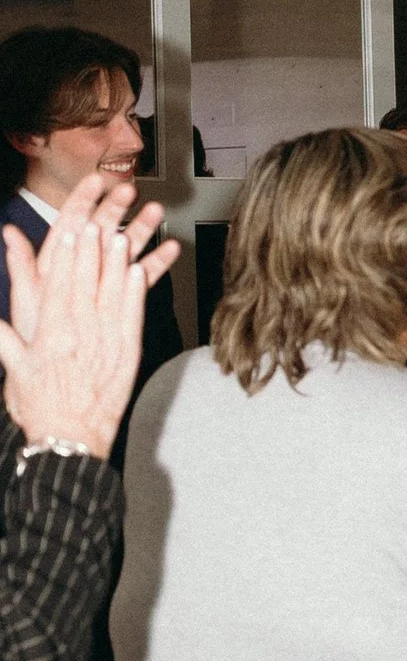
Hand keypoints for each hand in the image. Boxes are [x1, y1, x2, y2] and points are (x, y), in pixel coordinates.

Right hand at [0, 175, 174, 459]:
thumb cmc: (41, 406)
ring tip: (121, 235)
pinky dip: (137, 292)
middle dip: (92, 249)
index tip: (72, 232)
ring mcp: (107, 342)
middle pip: (87, 282)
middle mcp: (80, 333)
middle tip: (97, 221)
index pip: (59, 285)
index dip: (67, 256)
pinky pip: (133, 315)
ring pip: (112, 294)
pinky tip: (140, 270)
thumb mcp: (15, 368)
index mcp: (51, 333)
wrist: (71, 439)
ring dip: (117, 263)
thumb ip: (3, 336)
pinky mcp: (128, 354)